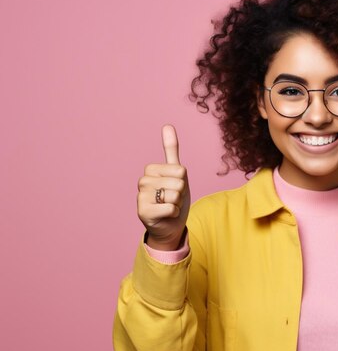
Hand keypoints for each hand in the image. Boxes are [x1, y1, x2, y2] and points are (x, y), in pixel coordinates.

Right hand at [137, 124, 190, 249]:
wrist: (170, 225)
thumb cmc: (174, 198)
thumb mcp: (177, 174)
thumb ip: (171, 150)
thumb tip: (167, 124)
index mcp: (151, 170)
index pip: (181, 170)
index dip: (183, 181)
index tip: (174, 188)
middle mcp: (142, 181)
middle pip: (178, 182)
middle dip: (180, 194)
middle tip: (172, 200)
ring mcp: (141, 197)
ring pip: (174, 195)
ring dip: (177, 204)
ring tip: (168, 207)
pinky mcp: (142, 212)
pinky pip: (170, 208)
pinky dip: (174, 214)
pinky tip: (166, 216)